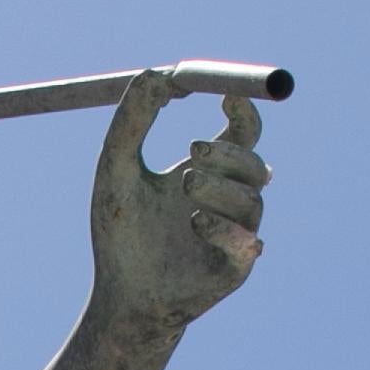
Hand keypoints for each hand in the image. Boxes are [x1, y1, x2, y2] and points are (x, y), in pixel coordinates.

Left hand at [89, 82, 269, 330]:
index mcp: (208, 172)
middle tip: (192, 149)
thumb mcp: (116, 169)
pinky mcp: (235, 269)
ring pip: (252, 198)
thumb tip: (155, 73)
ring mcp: (236, 234)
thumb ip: (133, 120)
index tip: (225, 95)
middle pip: (254, 160)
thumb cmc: (119, 234)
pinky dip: (223, 227)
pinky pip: (246, 240)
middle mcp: (228, 201)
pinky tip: (194, 223)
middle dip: (228, 150)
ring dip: (219, 188)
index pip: (241, 132)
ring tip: (184, 189)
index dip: (243, 109)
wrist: (119, 297)